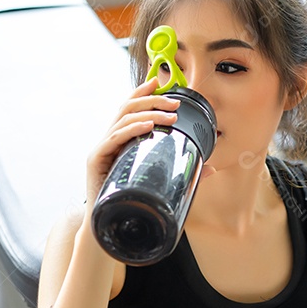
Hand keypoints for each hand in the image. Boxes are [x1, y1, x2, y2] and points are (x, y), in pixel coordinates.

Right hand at [84, 77, 214, 204]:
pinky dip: (132, 129)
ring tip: (170, 115)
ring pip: (123, 119)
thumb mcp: (159, 184)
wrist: (107, 225)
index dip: (143, 93)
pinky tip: (148, 126)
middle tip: (176, 102)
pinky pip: (115, 139)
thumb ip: (182, 173)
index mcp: (122, 142)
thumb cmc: (132, 203)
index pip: (130, 109)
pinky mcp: (96, 160)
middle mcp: (110, 141)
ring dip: (148, 113)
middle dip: (152, 101)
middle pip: (127, 109)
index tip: (160, 82)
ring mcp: (102, 149)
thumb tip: (210, 168)